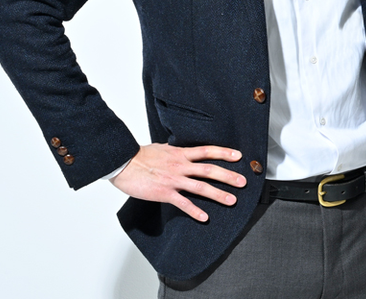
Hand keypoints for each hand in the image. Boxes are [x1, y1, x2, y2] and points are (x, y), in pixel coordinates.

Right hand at [110, 143, 247, 221]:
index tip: (239, 156)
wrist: (122, 163)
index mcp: (180, 154)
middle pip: (210, 170)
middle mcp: (180, 166)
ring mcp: (174, 180)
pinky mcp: (164, 193)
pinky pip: (183, 203)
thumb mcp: (161, 148)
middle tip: (243, 182)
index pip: (207, 151)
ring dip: (218, 194)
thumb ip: (173, 149)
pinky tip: (204, 217)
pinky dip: (194, 211)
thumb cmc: (139, 155)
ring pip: (201, 187)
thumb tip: (177, 147)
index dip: (224, 153)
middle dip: (228, 176)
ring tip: (232, 200)